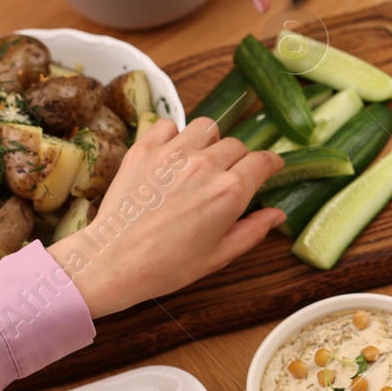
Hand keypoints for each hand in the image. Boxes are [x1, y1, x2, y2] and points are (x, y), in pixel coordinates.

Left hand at [47, 117, 284, 318]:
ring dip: (210, 141)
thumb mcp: (219, 255)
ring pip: (207, 127)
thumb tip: (277, 214)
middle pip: (236, 145)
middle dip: (238, 159)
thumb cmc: (167, 265)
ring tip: (201, 160)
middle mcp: (205, 165)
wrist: (114, 261)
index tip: (269, 166)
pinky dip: (175, 136)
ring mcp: (173, 153)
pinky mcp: (145, 149)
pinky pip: (169, 125)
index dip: (270, 163)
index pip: (262, 161)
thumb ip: (253, 230)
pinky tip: (172, 157)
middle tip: (226, 177)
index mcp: (230, 192)